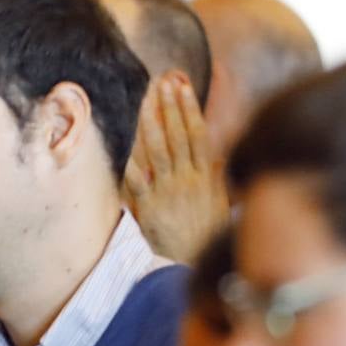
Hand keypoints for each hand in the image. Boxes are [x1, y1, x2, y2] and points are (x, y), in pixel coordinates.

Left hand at [124, 72, 226, 265]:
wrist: (194, 266)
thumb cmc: (206, 236)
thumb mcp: (218, 203)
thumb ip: (215, 177)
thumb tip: (216, 155)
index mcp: (206, 176)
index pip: (198, 133)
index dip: (190, 107)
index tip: (183, 84)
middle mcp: (188, 180)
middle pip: (179, 135)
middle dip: (171, 105)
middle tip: (163, 79)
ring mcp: (169, 192)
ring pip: (159, 150)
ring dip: (153, 122)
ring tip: (146, 97)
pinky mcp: (150, 208)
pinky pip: (139, 180)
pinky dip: (133, 161)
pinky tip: (126, 140)